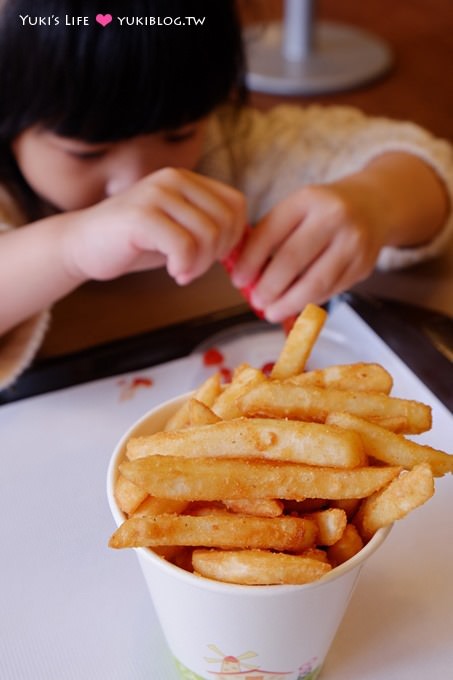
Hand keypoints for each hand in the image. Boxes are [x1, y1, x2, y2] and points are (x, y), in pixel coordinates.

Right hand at [62, 167, 246, 284]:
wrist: (82, 245)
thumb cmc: (133, 242)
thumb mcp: (179, 230)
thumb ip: (209, 229)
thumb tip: (247, 245)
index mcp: (186, 180)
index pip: (236, 204)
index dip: (235, 237)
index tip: (215, 257)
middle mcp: (173, 179)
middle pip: (226, 220)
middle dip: (217, 254)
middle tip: (195, 269)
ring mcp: (156, 194)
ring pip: (208, 234)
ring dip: (201, 264)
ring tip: (183, 272)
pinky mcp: (141, 215)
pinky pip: (184, 246)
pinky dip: (185, 266)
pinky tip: (173, 272)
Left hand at [231, 182, 387, 321]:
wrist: (375, 205)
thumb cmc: (324, 211)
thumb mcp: (297, 209)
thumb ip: (271, 236)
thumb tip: (246, 276)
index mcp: (308, 199)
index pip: (271, 232)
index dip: (250, 261)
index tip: (238, 279)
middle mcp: (333, 217)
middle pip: (292, 260)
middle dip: (269, 287)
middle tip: (256, 301)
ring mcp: (353, 242)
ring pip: (315, 282)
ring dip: (288, 303)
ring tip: (272, 311)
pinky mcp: (364, 265)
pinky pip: (331, 290)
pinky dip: (309, 301)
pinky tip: (297, 305)